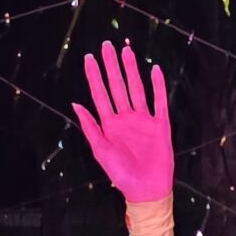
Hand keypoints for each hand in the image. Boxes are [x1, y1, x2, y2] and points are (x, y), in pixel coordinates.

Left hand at [71, 41, 171, 201]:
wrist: (146, 190)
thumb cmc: (121, 175)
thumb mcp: (100, 150)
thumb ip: (90, 126)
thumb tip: (75, 104)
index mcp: (110, 124)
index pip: (100, 94)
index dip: (94, 76)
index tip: (89, 58)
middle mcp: (126, 118)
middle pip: (118, 86)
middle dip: (112, 66)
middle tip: (107, 45)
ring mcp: (144, 120)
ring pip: (137, 89)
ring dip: (132, 70)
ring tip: (127, 51)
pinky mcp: (160, 125)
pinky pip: (159, 101)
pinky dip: (158, 86)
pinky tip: (155, 70)